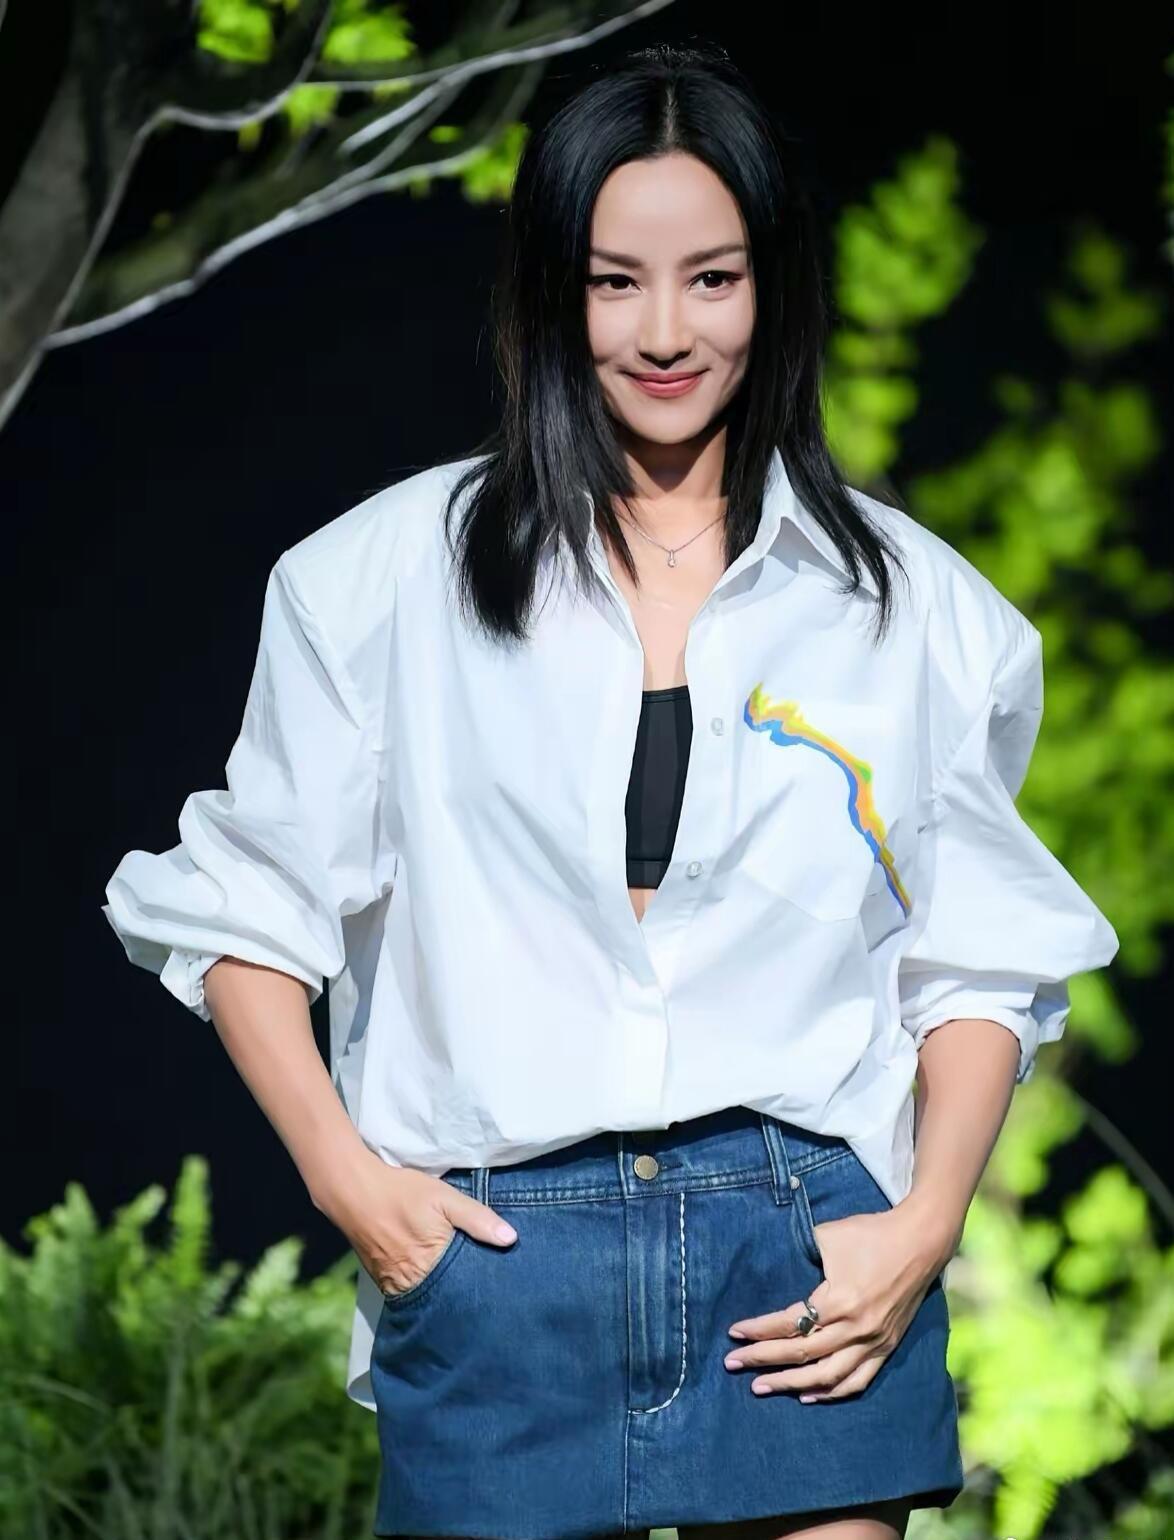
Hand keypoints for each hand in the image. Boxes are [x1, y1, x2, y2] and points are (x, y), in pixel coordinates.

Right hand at [313, 1148, 516, 1296]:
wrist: (353, 1190)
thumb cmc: (402, 1192)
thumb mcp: (445, 1198)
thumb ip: (477, 1218)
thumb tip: (511, 1239)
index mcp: (431, 1265)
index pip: (463, 1289)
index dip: (479, 1288)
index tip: (496, 1289)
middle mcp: (410, 1282)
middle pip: (444, 1298)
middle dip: (461, 1296)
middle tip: (482, 1293)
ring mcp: (393, 1283)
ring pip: (425, 1297)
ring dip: (440, 1293)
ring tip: (460, 1289)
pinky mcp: (380, 1279)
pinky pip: (406, 1291)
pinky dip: (420, 1288)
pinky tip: (432, 1279)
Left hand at [723, 1203, 947, 1400]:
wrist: (921, 1241)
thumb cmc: (871, 1233)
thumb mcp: (829, 1236)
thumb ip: (800, 1254)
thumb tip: (772, 1265)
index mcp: (840, 1300)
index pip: (790, 1323)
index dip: (759, 1330)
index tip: (734, 1333)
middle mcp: (856, 1328)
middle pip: (802, 1353)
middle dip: (763, 1359)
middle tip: (732, 1364)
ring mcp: (874, 1342)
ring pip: (827, 1376)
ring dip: (791, 1383)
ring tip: (761, 1386)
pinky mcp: (887, 1347)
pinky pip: (857, 1380)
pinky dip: (831, 1392)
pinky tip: (807, 1395)